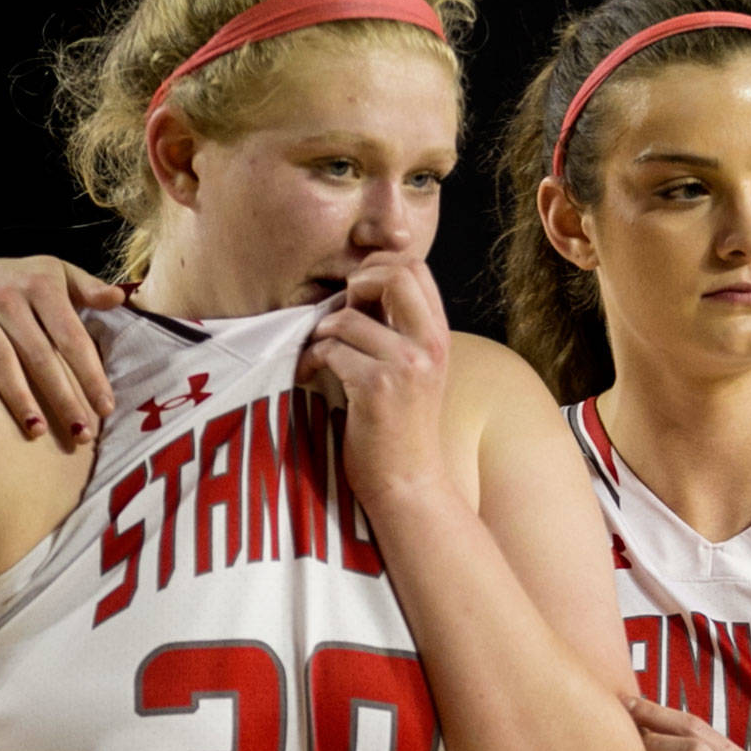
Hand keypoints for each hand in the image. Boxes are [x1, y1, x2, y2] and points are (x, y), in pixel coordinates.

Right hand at [0, 256, 122, 442]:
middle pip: (38, 354)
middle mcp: (5, 295)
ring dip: (17, 396)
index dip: (89, 374)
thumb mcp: (61, 275)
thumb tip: (119, 299)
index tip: (105, 408)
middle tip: (79, 432)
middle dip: (61, 396)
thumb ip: (89, 289)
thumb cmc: (29, 283)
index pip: (71, 337)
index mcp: (40, 285)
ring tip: (36, 430)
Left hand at [295, 254, 453, 511]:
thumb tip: (359, 286)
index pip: (415, 269)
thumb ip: (397, 328)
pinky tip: (311, 375)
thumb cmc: (400, 427)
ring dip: (322, 333)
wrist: (407, 482)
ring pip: (348, 318)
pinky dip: (312, 359)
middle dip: (356, 284)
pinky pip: (331, 350)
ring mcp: (407, 366)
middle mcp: (429, 345)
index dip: (378, 268)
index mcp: (438, 336)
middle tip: (340, 314)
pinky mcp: (377, 387)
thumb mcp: (413, 370)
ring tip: (319, 354)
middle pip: (394, 275)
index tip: (357, 295)